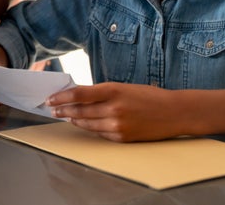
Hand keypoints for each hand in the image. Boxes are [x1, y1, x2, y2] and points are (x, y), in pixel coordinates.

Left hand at [46, 82, 179, 141]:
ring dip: (74, 119)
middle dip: (63, 110)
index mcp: (113, 90)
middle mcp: (114, 108)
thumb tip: (79, 96)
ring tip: (65, 116)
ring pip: (87, 123)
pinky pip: (100, 133)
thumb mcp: (123, 87)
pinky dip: (90, 128)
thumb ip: (102, 92)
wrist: (173, 112)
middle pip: (80, 110)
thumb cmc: (148, 96)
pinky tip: (83, 124)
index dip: (61, 97)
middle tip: (53, 109)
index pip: (79, 94)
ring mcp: (117, 125)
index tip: (51, 99)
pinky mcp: (122, 138)